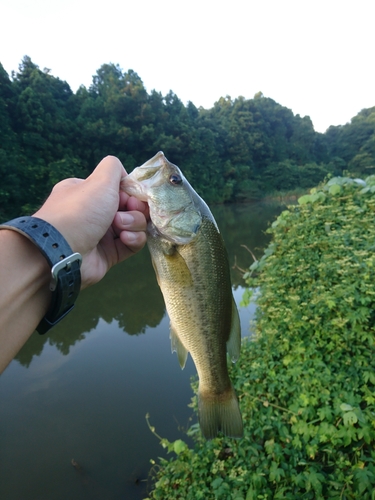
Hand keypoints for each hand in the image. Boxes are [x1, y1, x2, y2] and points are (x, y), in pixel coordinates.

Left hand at [34, 156, 148, 287]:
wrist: (63, 250)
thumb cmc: (81, 210)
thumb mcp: (99, 180)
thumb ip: (113, 168)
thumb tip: (125, 177)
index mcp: (88, 193)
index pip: (120, 189)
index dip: (131, 192)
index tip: (132, 195)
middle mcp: (95, 212)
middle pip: (130, 207)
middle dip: (134, 208)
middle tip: (129, 209)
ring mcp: (103, 234)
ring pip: (134, 225)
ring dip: (134, 223)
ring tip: (120, 227)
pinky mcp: (110, 254)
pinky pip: (132, 244)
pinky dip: (133, 239)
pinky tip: (125, 238)